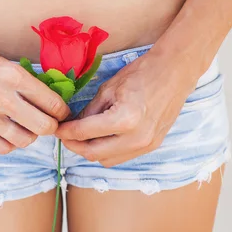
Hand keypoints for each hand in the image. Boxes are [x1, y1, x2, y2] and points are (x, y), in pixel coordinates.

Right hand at [0, 44, 70, 153]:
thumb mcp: (6, 63)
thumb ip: (26, 82)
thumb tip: (50, 100)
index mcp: (14, 77)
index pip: (52, 103)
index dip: (63, 111)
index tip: (61, 112)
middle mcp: (2, 98)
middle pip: (44, 126)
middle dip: (52, 126)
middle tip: (49, 122)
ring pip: (25, 140)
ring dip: (31, 135)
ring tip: (28, 128)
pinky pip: (3, 147)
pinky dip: (11, 143)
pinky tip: (10, 134)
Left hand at [55, 50, 197, 166]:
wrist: (175, 71)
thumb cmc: (142, 73)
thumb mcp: (108, 89)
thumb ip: (89, 111)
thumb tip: (72, 126)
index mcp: (124, 120)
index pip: (84, 133)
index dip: (65, 132)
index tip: (56, 129)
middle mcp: (137, 138)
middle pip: (93, 154)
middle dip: (74, 145)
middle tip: (65, 135)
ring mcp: (147, 145)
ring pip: (107, 160)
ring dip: (91, 151)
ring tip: (82, 137)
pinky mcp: (152, 146)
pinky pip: (122, 156)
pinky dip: (107, 151)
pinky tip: (101, 138)